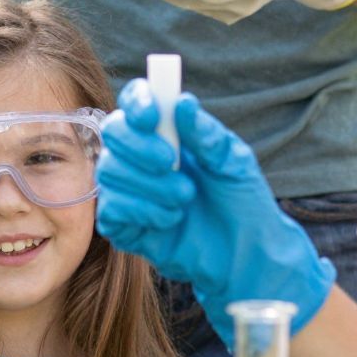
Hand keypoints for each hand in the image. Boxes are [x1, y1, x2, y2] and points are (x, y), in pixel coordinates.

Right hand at [95, 81, 332, 342]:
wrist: (247, 254)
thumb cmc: (243, 202)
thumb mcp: (235, 163)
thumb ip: (207, 135)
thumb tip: (183, 103)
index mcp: (167, 132)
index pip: (136, 102)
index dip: (137, 102)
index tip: (153, 115)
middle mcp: (141, 156)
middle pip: (113, 131)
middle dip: (138, 146)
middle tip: (171, 162)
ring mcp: (129, 190)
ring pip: (109, 171)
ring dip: (148, 184)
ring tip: (185, 197)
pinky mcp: (124, 225)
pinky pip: (111, 209)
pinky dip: (141, 211)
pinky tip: (170, 219)